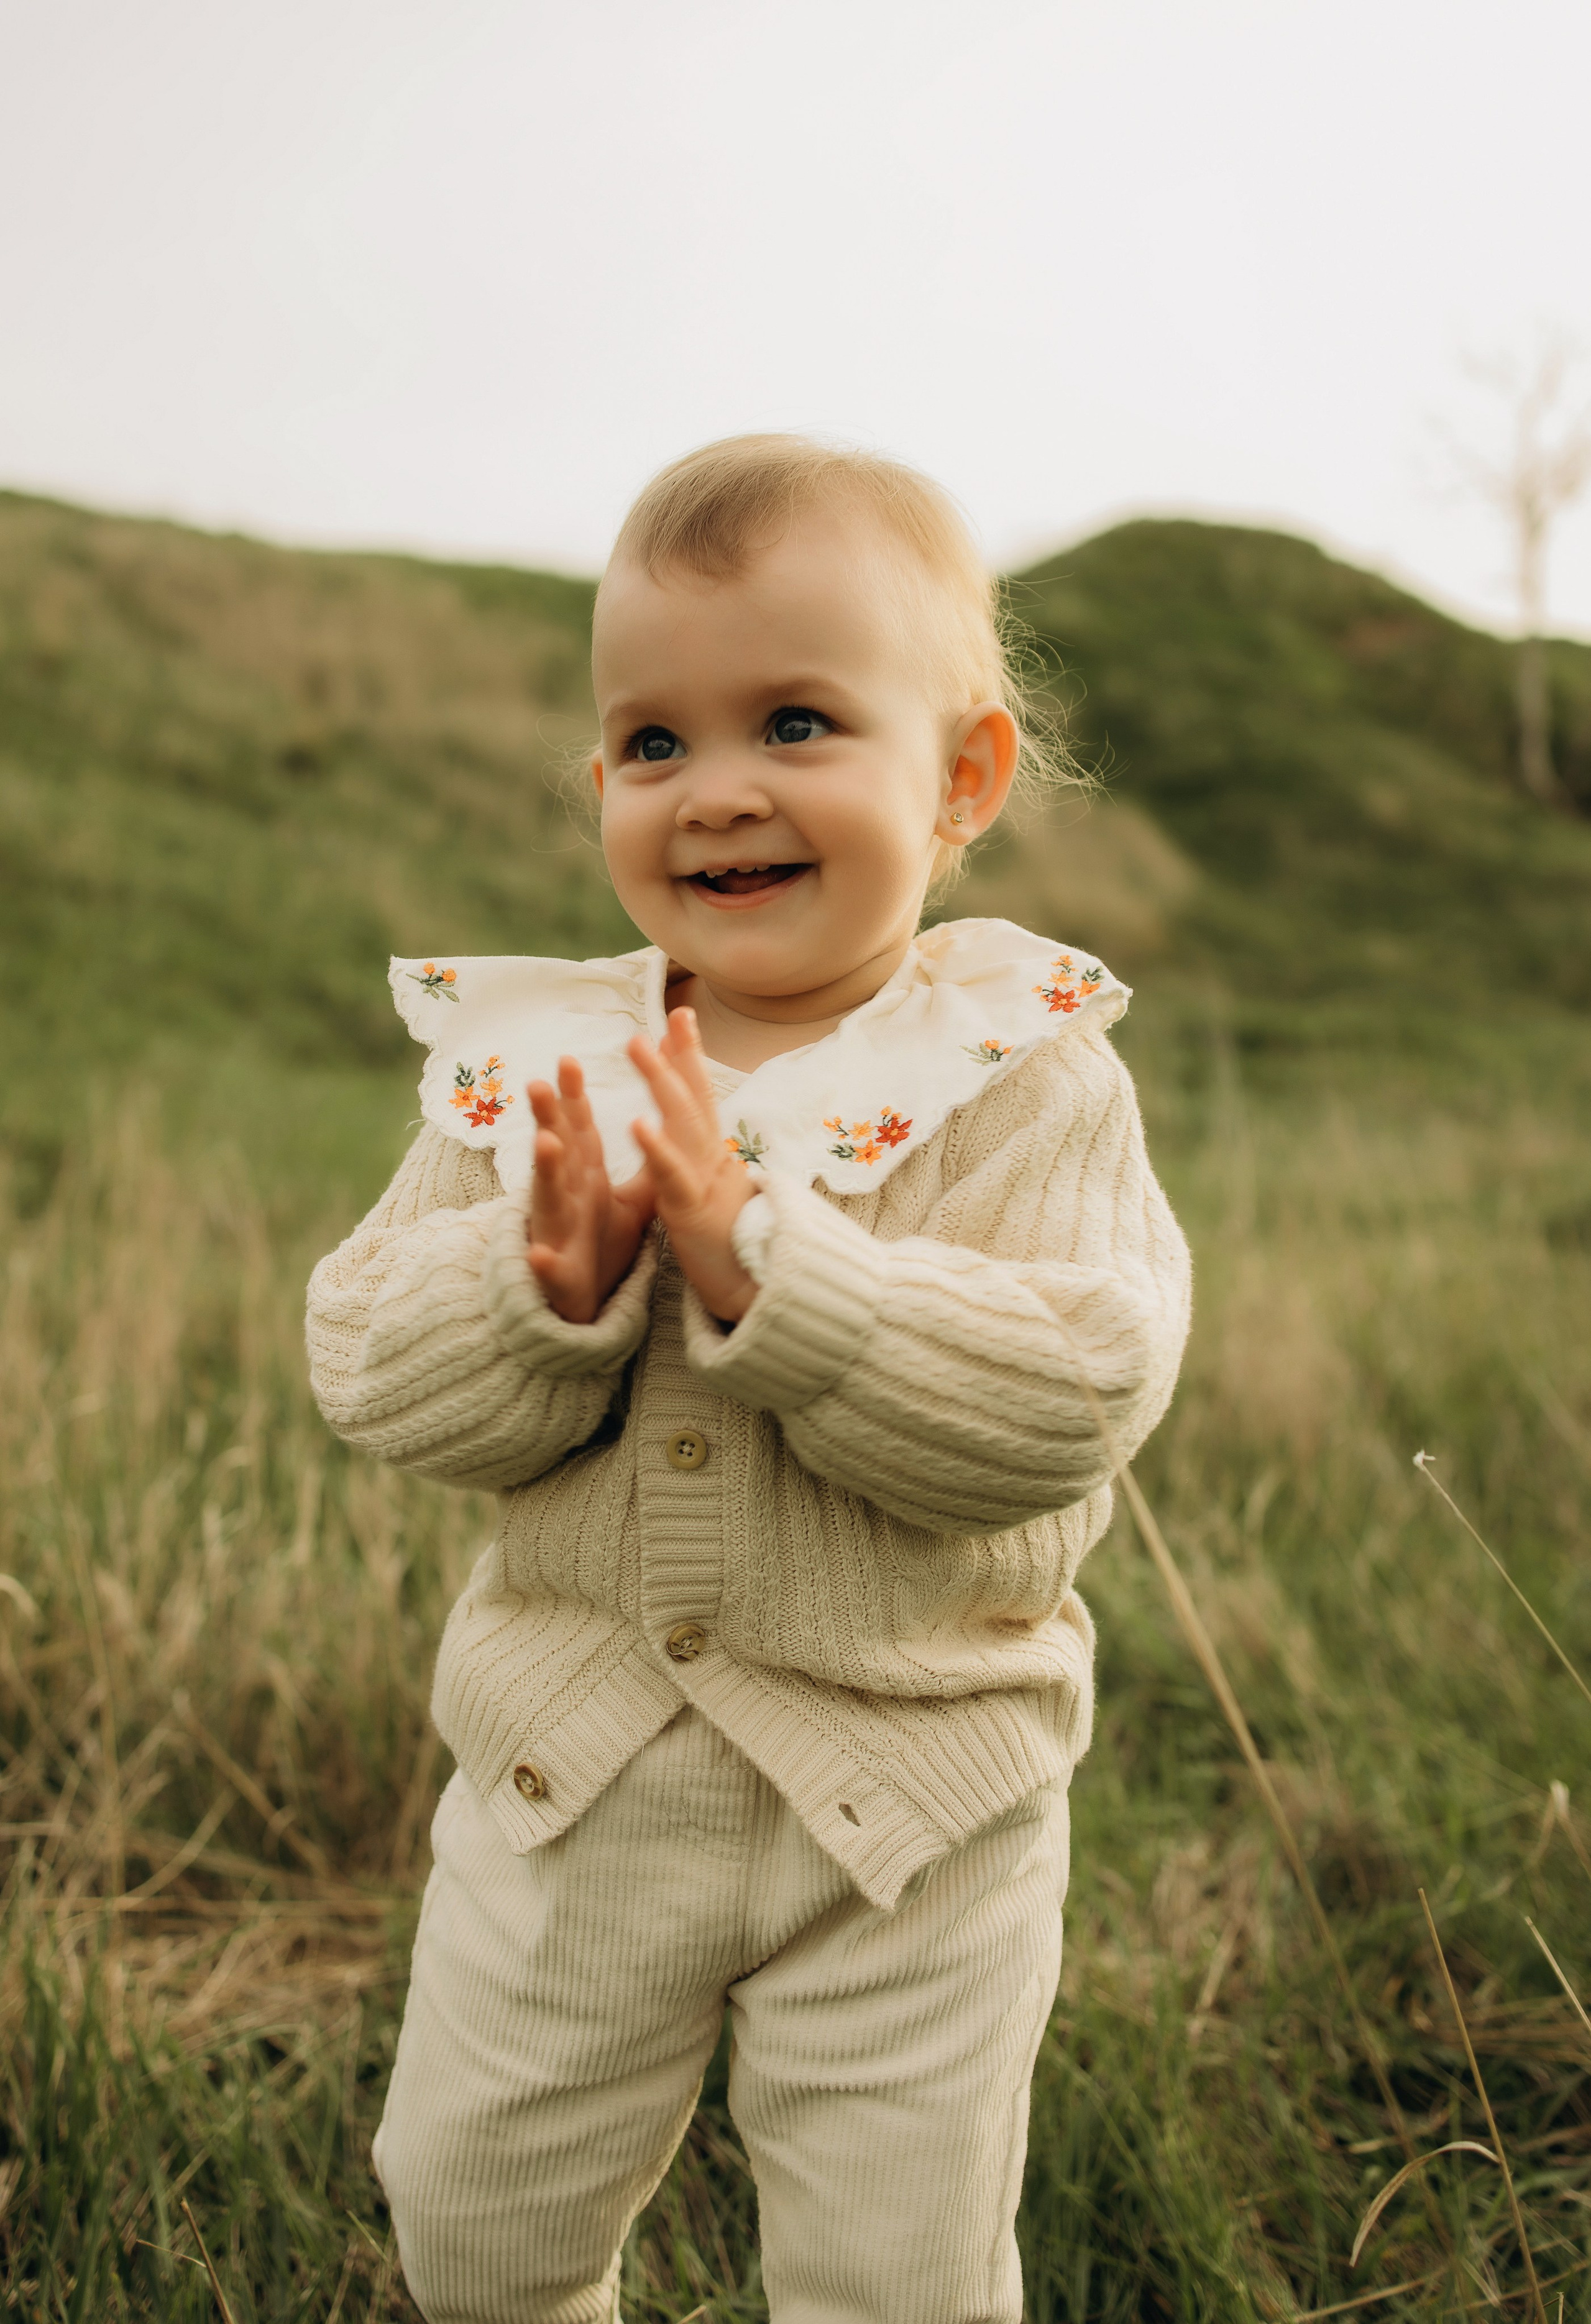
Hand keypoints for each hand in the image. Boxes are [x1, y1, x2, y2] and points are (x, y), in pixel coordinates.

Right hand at [526, 1057, 655, 1323]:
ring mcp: (557, 1233)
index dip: (575, 1097)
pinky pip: (549, 1267)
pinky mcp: (557, 1273)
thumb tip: (666, 1131)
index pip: (580, 1131)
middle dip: (549, 1117)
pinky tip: (538, 1253)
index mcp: (583, 1178)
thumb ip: (645, 1169)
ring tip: (543, 1142)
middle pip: (558, 1151)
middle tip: (540, 1082)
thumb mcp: (631, 1203)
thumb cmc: (600, 1245)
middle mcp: (566, 1197)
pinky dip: (543, 1261)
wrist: (584, 1302)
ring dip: (544, 1170)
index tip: (569, 1060)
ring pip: (548, 1197)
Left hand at [627, 1009, 757, 1324]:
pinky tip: (637, 1122)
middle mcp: (712, 1161)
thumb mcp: (716, 1196)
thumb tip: (706, 1138)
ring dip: (661, 1082)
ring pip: (684, 1124)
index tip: (678, 1016)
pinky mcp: (692, 1214)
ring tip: (639, 1046)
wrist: (756, 1296)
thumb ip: (706, 1165)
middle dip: (677, 1055)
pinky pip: (673, 1176)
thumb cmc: (732, 1247)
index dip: (687, 1057)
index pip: (700, 1098)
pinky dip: (657, 1147)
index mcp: (711, 1157)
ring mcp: (704, 1184)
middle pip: (695, 1098)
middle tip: (666, 1015)